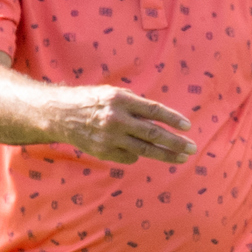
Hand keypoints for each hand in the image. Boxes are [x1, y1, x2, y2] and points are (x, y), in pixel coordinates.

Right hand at [51, 84, 196, 163]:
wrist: (58, 115)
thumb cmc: (91, 101)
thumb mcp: (112, 93)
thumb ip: (135, 104)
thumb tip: (162, 118)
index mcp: (120, 100)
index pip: (154, 111)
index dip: (173, 119)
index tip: (188, 127)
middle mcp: (116, 119)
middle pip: (154, 134)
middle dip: (176, 142)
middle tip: (192, 148)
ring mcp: (110, 138)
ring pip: (145, 150)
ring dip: (167, 155)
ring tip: (182, 158)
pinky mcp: (104, 152)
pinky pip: (130, 157)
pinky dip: (138, 155)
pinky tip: (141, 152)